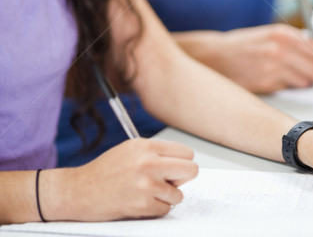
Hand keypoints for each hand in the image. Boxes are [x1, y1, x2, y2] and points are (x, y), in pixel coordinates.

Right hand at [43, 139, 197, 220]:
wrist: (79, 190)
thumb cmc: (104, 171)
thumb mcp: (130, 150)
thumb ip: (156, 154)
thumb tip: (181, 164)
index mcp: (146, 146)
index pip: (186, 153)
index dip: (183, 163)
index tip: (176, 169)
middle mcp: (148, 162)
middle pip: (191, 170)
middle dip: (183, 179)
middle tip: (170, 182)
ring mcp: (146, 184)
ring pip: (178, 194)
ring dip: (167, 197)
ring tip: (148, 192)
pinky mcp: (141, 205)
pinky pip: (165, 210)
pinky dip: (156, 209)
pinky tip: (140, 202)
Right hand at [176, 24, 312, 92]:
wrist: (215, 56)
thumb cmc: (243, 45)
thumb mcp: (268, 34)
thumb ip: (292, 42)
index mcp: (282, 34)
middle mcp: (279, 49)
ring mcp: (273, 67)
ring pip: (305, 81)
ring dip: (304, 82)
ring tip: (294, 77)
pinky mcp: (267, 83)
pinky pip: (289, 88)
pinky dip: (289, 86)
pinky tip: (279, 80)